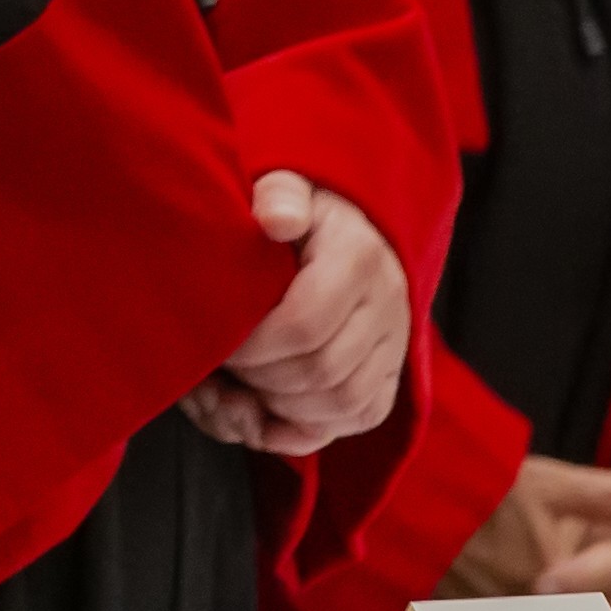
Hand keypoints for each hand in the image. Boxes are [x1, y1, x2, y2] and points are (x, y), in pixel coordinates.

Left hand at [184, 173, 406, 456]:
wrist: (347, 229)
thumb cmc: (300, 211)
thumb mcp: (287, 185)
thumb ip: (279, 196)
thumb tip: (274, 219)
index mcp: (359, 257)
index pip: (304, 324)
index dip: (252, 346)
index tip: (215, 340)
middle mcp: (387, 305)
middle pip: (321, 370)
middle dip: (260, 378)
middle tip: (222, 366)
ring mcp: (394, 344)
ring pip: (342, 403)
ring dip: (281, 407)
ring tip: (238, 389)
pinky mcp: (391, 375)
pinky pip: (359, 418)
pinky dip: (308, 426)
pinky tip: (266, 411)